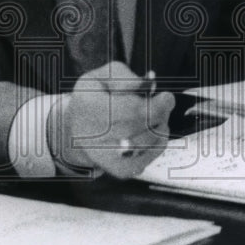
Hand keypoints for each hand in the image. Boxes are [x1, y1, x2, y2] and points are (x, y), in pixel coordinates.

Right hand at [48, 62, 174, 179]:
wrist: (77, 127)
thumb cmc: (96, 97)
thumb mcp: (103, 76)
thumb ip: (123, 75)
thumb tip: (146, 84)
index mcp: (87, 104)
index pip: (129, 109)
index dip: (154, 105)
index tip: (167, 97)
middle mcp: (88, 133)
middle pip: (138, 127)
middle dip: (159, 115)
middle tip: (165, 105)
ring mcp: (100, 155)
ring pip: (141, 146)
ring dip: (158, 130)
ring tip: (158, 119)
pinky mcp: (111, 169)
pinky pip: (140, 164)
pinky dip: (154, 149)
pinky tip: (155, 136)